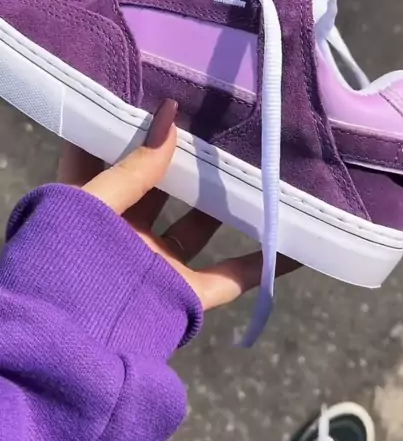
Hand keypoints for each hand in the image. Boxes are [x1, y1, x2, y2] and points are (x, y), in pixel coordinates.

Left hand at [57, 99, 298, 311]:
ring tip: (256, 160)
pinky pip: (231, 277)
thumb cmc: (70, 265)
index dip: (127, 123)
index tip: (158, 91)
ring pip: (200, 224)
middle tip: (216, 117)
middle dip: (186, 156)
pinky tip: (295, 245)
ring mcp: (157, 264)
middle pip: (161, 186)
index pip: (106, 154)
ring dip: (227, 200)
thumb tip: (169, 114)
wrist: (74, 349)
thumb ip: (134, 167)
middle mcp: (125, 233)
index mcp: (91, 207)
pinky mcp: (185, 295)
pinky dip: (264, 264)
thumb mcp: (94, 204)